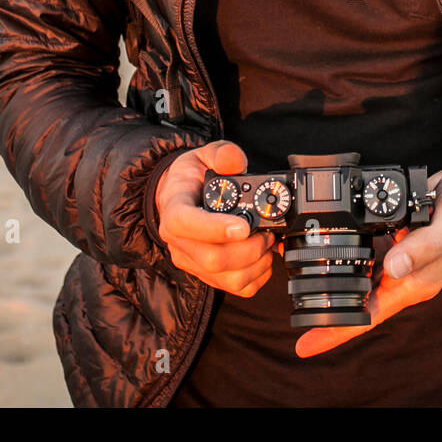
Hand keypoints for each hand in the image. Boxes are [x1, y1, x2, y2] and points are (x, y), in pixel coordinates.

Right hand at [155, 140, 278, 296]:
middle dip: (249, 248)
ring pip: (226, 278)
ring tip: (267, 242)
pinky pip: (236, 287)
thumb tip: (235, 161)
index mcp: (174, 210)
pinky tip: (263, 257)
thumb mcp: (203, 155)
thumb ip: (221, 154)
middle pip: (212, 259)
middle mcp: (179, 242)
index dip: (216, 228)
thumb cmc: (192, 178)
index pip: (186, 224)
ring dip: (256, 263)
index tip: (244, 225)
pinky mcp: (206, 275)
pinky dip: (258, 276)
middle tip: (267, 233)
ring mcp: (192, 262)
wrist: (180, 197)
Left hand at [294, 158, 441, 356]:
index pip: (372, 315)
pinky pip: (367, 252)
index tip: (307, 345)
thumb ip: (424, 246)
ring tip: (297, 276)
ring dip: (333, 278)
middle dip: (328, 309)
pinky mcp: (397, 241)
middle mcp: (406, 276)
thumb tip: (393, 269)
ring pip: (360, 277)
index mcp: (418, 282)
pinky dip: (346, 251)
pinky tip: (326, 246)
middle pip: (360, 302)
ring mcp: (401, 259)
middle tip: (293, 313)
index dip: (339, 331)